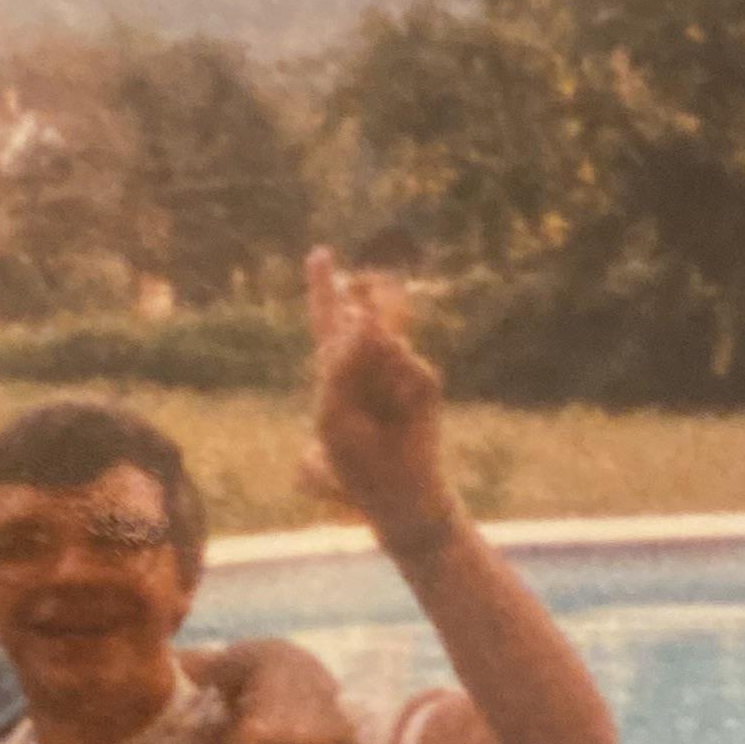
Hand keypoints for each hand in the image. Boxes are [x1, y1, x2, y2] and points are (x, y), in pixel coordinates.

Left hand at [301, 245, 457, 543]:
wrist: (397, 491)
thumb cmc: (355, 460)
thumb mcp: (331, 413)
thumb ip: (342, 364)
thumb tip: (368, 320)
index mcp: (336, 371)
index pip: (326, 322)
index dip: (322, 288)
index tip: (320, 252)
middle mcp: (367, 364)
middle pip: (362, 319)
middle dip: (358, 309)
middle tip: (355, 299)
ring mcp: (397, 371)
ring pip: (384, 343)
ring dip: (375, 372)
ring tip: (377, 412)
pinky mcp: (423, 383)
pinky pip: (407, 366)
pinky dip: (398, 388)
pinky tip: (401, 415)